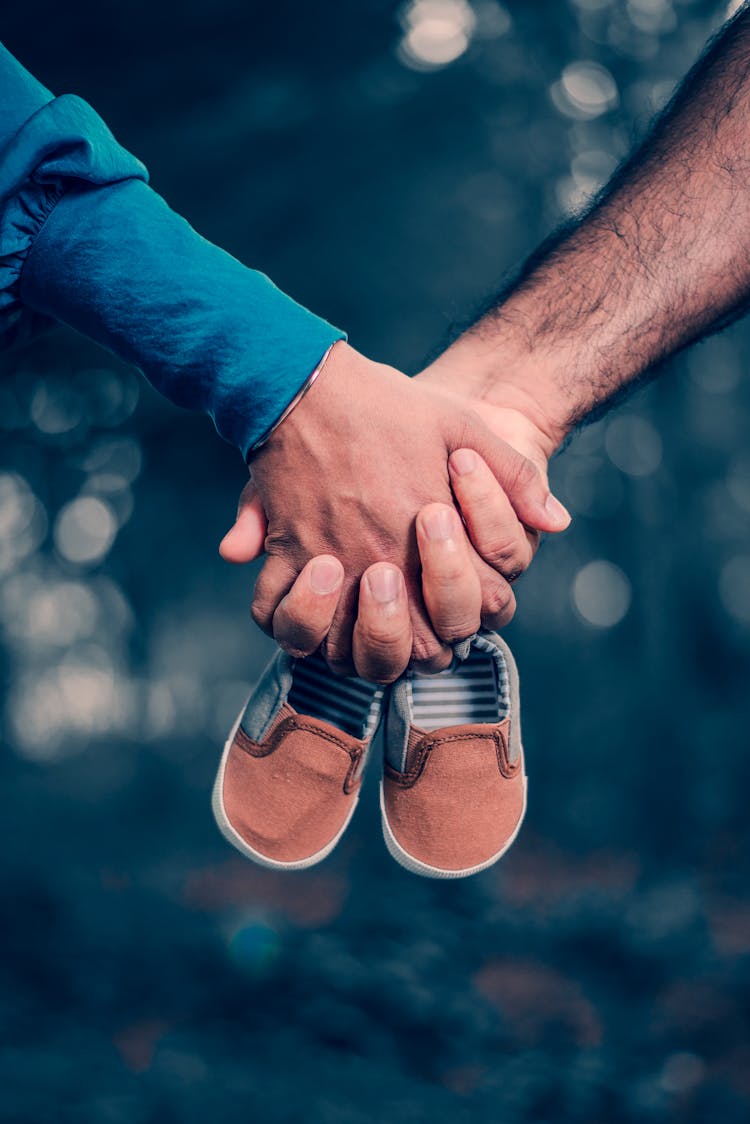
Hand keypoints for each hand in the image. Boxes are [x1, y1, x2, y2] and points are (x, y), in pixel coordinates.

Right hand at [228, 341, 567, 673]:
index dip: (459, 612)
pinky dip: (286, 620)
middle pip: (410, 650)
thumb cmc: (390, 404)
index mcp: (427, 537)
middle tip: (403, 602)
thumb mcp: (467, 427)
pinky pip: (270, 612)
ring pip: (341, 651)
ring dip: (354, 643)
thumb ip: (516, 479)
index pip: (463, 616)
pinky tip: (302, 603)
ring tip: (356, 613)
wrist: (311, 381)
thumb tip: (557, 522)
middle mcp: (377, 562)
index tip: (443, 580)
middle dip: (413, 640)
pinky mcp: (283, 551)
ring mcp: (327, 563)